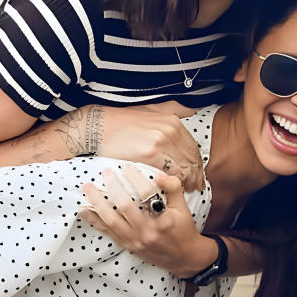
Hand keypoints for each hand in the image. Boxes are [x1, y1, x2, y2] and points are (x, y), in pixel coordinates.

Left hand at [79, 166, 216, 277]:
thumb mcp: (183, 207)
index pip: (146, 194)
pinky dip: (94, 221)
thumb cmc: (184, 230)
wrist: (183, 258)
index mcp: (163, 220)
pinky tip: (84, 211)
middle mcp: (147, 232)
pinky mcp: (128, 246)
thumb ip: (173, 188)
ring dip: (97, 203)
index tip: (127, 167)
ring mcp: (135, 241)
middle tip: (106, 173)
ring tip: (87, 188)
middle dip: (113, 188)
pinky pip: (107, 233)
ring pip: (111, 221)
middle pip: (124, 207)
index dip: (135, 178)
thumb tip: (158, 174)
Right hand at [89, 102, 205, 192]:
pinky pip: (170, 172)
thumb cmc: (122, 119)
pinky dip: (175, 181)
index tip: (198, 172)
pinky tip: (175, 186)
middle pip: (191, 158)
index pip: (193, 147)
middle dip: (196, 173)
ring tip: (189, 188)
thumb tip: (192, 108)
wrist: (98, 126)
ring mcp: (160, 143)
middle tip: (196, 185)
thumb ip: (173, 108)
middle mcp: (169, 130)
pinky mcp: (150, 155)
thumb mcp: (152, 108)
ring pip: (183, 167)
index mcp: (172, 121)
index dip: (197, 162)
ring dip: (188, 180)